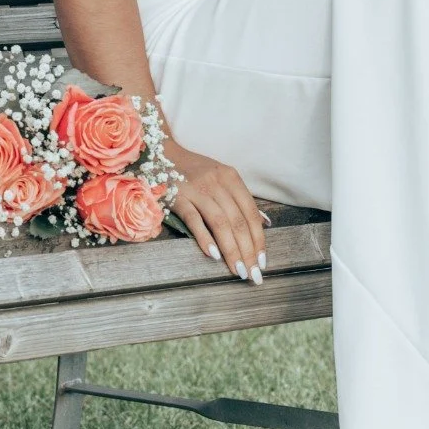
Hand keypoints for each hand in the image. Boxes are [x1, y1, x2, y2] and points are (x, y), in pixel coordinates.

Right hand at [165, 139, 268, 283]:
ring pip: (220, 222)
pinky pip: (194, 219)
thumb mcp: (223, 178)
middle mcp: (218, 183)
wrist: (163, 153)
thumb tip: (265, 224)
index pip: (251, 213)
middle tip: (253, 275)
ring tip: (238, 270)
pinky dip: (205, 238)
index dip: (259, 239)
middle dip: (248, 251)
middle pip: (238, 221)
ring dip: (231, 249)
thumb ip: (242, 201)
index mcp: (232, 178)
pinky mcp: (178, 197)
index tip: (262, 262)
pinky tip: (214, 255)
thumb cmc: (196, 171)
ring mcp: (197, 189)